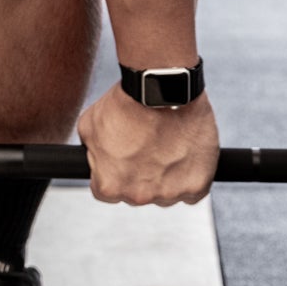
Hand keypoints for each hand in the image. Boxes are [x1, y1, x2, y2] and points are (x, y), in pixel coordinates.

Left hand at [76, 86, 218, 206]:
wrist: (162, 89)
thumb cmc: (126, 103)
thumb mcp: (89, 125)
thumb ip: (91, 151)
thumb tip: (95, 158)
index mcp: (109, 186)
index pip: (106, 190)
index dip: (113, 171)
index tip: (122, 156)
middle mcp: (138, 196)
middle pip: (137, 194)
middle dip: (139, 174)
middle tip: (147, 147)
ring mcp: (169, 193)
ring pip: (165, 194)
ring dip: (166, 177)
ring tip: (168, 147)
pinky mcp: (197, 185)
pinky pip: (193, 192)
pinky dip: (191, 178)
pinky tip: (186, 157)